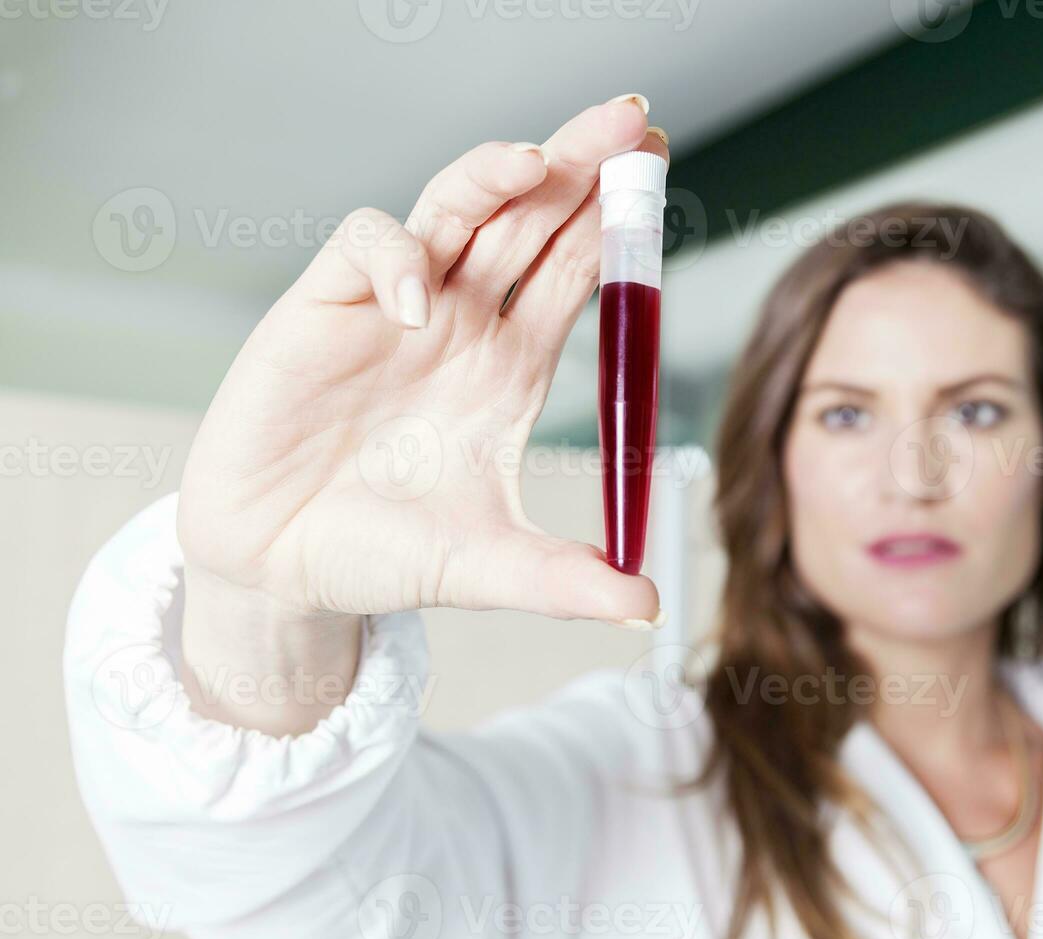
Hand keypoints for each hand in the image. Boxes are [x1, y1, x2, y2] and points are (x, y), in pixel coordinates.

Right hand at [178, 97, 664, 643]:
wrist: (278, 570)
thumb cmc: (381, 555)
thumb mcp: (486, 569)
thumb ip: (562, 581)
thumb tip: (649, 610)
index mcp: (513, 362)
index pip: (577, 269)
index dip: (618, 220)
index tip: (661, 171)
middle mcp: (464, 320)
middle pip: (531, 218)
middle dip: (580, 165)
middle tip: (633, 121)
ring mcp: (398, 308)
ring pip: (454, 207)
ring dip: (495, 175)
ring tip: (538, 164)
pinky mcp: (325, 308)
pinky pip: (367, 247)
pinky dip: (393, 259)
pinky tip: (416, 304)